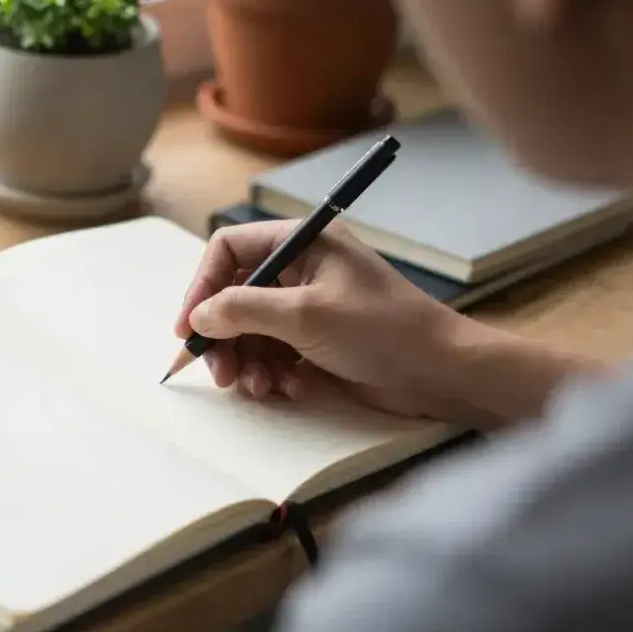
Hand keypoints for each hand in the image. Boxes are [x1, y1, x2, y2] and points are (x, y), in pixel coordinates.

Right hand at [174, 220, 476, 420]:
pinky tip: (291, 388)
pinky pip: (274, 353)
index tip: (189, 327)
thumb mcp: (304, 316)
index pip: (230, 250)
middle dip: (224, 336)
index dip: (203, 286)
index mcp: (302, 243)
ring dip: (247, 361)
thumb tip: (199, 317)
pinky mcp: (318, 341)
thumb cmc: (383, 330)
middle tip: (219, 373)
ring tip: (258, 387)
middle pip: (235, 296)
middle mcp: (302, 269)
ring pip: (251, 331)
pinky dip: (273, 373)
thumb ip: (243, 310)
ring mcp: (309, 307)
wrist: (443, 373)